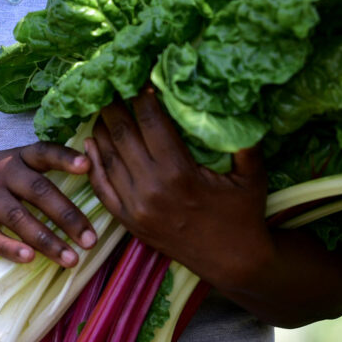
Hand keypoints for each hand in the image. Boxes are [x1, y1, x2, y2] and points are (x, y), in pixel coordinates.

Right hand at [0, 142, 97, 267]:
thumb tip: (84, 184)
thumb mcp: (7, 163)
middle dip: (67, 216)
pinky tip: (29, 259)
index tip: (87, 166)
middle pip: (39, 191)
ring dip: (47, 240)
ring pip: (19, 217)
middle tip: (91, 239)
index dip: (65, 158)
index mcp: (17, 157)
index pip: (44, 152)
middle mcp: (3, 172)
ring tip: (70, 259)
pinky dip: (10, 247)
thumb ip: (37, 172)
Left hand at [84, 88, 272, 287]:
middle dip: (115, 105)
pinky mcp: (129, 221)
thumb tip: (235, 104)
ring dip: (101, 129)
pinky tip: (89, 143)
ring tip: (101, 107)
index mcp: (180, 172)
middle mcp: (151, 187)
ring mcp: (136, 206)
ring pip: (107, 157)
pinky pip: (102, 187)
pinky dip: (92, 163)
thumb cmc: (244, 215)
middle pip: (123, 134)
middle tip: (111, 83)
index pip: (150, 121)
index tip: (141, 78)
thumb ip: (242, 140)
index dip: (142, 96)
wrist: (234, 263)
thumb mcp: (252, 175)